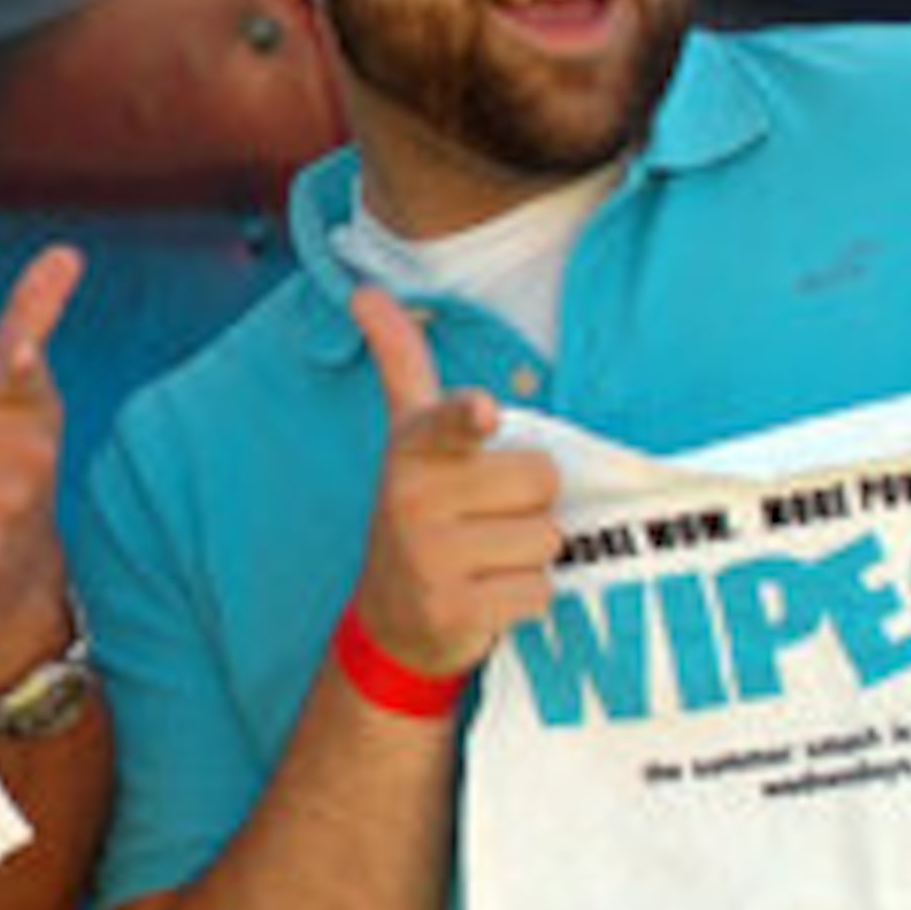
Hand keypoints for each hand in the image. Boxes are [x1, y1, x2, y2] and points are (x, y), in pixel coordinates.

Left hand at [0, 246, 83, 681]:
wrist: (20, 580)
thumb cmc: (0, 473)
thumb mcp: (12, 402)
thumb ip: (26, 327)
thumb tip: (65, 252)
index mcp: (35, 406)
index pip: (27, 364)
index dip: (29, 342)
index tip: (37, 321)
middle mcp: (33, 452)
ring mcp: (12, 502)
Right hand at [348, 286, 561, 677]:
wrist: (392, 618)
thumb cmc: (420, 510)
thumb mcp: (407, 438)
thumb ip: (401, 363)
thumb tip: (365, 291)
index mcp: (410, 451)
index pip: (445, 424)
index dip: (467, 417)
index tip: (481, 412)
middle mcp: (412, 501)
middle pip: (540, 480)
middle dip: (532, 502)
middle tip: (489, 517)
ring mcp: (430, 561)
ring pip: (545, 539)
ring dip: (531, 553)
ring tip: (488, 558)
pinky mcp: (454, 612)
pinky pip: (538, 592)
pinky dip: (526, 597)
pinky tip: (488, 594)